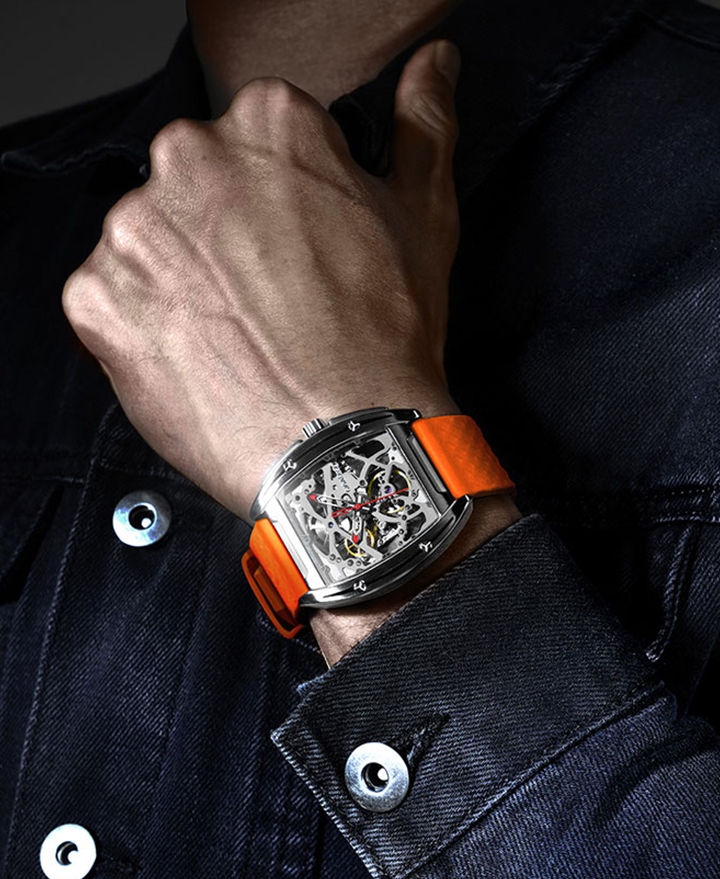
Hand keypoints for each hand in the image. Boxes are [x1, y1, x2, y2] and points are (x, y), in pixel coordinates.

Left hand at [63, 40, 462, 522]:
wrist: (340, 448)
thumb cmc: (384, 341)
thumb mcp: (423, 218)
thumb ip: (423, 124)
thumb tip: (433, 66)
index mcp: (269, 124)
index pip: (256, 141)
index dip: (283, 204)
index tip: (297, 249)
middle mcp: (190, 160)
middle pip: (195, 185)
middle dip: (224, 233)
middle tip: (269, 299)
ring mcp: (135, 232)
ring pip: (150, 243)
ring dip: (181, 280)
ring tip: (236, 332)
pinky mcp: (97, 300)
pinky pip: (110, 300)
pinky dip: (143, 327)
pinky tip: (198, 355)